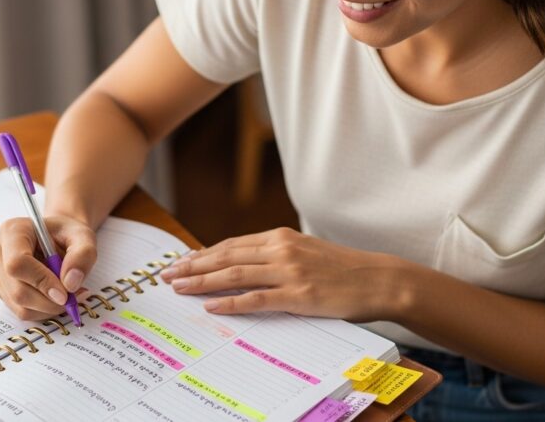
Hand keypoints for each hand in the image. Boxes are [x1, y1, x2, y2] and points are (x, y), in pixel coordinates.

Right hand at [0, 215, 96, 319]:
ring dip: (48, 307)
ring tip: (68, 294)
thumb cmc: (67, 234)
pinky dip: (43, 310)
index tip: (65, 293)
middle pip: (18, 290)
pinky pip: (21, 311)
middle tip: (73, 298)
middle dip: (49, 301)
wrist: (57, 238)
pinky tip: (55, 297)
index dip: (41, 282)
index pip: (17, 263)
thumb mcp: (83, 236)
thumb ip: (82, 255)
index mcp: (13, 231)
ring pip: (20, 305)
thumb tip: (70, 284)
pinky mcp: (1, 289)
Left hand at [159, 227, 397, 320]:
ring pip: (235, 274)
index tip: (181, 262)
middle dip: (193, 266)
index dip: (202, 254)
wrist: (377, 279)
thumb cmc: (342, 269)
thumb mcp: (306, 252)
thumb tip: (243, 264)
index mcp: (281, 237)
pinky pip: (256, 299)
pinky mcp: (298, 294)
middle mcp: (281, 249)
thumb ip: (276, 255)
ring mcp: (289, 271)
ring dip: (202, 282)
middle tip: (167, 274)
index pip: (232, 244)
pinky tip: (211, 306)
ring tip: (179, 288)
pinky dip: (231, 302)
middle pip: (226, 256)